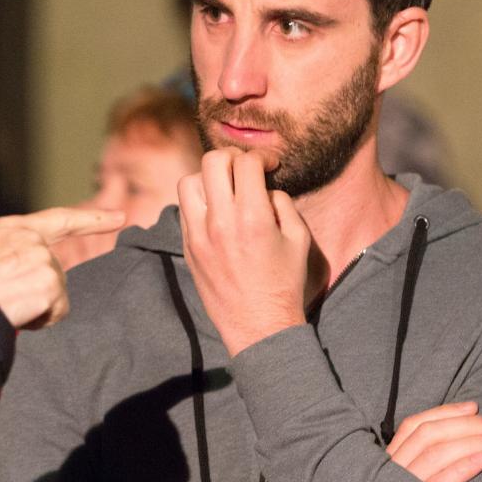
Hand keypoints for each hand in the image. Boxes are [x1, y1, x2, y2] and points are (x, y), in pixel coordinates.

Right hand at [0, 207, 123, 328]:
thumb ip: (7, 259)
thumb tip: (22, 282)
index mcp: (9, 229)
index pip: (59, 220)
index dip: (92, 219)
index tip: (120, 217)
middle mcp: (29, 238)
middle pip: (54, 272)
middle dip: (38, 292)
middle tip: (4, 300)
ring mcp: (42, 259)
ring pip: (55, 294)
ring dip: (35, 307)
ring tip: (3, 305)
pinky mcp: (49, 282)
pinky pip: (55, 312)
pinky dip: (39, 320)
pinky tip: (15, 313)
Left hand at [177, 148, 310, 354]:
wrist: (258, 326)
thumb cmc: (284, 283)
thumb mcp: (298, 239)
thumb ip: (282, 203)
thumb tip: (263, 186)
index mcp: (252, 217)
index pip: (246, 163)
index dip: (261, 156)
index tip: (269, 164)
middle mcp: (219, 222)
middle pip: (212, 161)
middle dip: (232, 157)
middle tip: (245, 169)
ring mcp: (197, 235)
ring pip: (189, 181)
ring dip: (209, 177)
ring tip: (226, 188)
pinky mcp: (187, 247)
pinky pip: (184, 208)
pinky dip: (198, 200)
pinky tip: (216, 210)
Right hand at [386, 401, 481, 481]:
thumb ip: (421, 463)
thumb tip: (458, 434)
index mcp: (387, 463)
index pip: (414, 426)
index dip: (445, 413)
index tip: (474, 406)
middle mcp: (390, 474)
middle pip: (428, 436)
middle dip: (466, 425)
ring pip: (435, 454)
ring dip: (471, 441)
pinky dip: (461, 468)